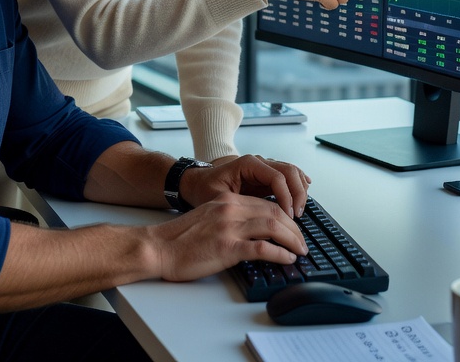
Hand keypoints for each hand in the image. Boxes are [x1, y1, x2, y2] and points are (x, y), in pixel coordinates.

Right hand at [146, 192, 305, 282]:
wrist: (158, 248)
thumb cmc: (179, 239)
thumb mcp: (208, 219)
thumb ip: (229, 220)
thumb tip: (252, 234)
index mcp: (226, 200)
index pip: (266, 203)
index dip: (285, 216)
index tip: (293, 229)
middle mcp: (230, 209)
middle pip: (275, 212)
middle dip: (294, 228)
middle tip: (302, 242)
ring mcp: (229, 228)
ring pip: (274, 226)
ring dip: (292, 239)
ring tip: (300, 251)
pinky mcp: (227, 248)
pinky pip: (263, 248)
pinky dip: (280, 254)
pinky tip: (287, 259)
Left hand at [181, 154, 312, 218]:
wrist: (196, 182)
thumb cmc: (203, 189)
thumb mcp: (215, 198)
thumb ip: (234, 206)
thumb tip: (252, 223)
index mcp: (247, 164)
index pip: (277, 176)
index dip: (286, 197)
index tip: (289, 216)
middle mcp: (258, 162)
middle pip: (289, 171)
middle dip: (298, 194)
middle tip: (298, 216)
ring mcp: (264, 168)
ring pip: (292, 172)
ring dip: (300, 191)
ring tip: (299, 212)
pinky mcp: (266, 177)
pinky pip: (288, 177)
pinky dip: (298, 186)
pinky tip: (303, 197)